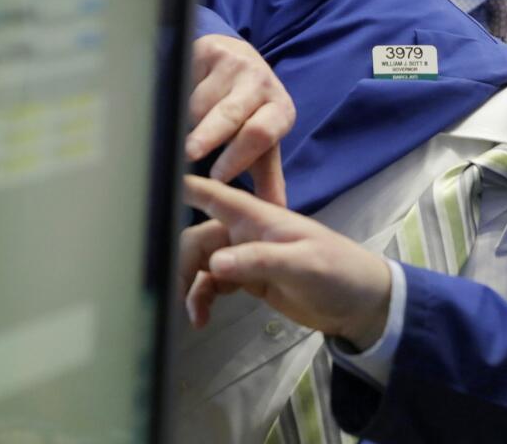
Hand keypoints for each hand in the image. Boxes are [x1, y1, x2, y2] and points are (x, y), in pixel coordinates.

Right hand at [181, 176, 392, 350]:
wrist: (359, 302)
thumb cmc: (338, 271)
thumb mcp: (303, 264)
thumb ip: (259, 261)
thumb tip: (213, 265)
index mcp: (260, 217)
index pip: (216, 195)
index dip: (183, 187)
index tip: (147, 188)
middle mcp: (247, 232)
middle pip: (198, 237)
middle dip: (182, 260)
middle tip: (174, 290)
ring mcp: (246, 256)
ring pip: (201, 264)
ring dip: (190, 285)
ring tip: (195, 315)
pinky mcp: (248, 280)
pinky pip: (212, 284)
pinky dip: (202, 298)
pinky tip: (201, 318)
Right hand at [187, 35, 295, 205]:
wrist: (237, 61)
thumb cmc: (249, 113)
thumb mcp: (262, 145)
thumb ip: (267, 179)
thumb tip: (275, 212)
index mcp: (280, 111)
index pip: (261, 134)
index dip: (239, 155)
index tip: (218, 176)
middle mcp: (262, 84)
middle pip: (232, 114)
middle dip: (210, 135)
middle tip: (189, 153)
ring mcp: (235, 63)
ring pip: (200, 100)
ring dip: (185, 120)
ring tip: (177, 130)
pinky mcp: (208, 48)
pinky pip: (184, 78)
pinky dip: (172, 96)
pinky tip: (167, 104)